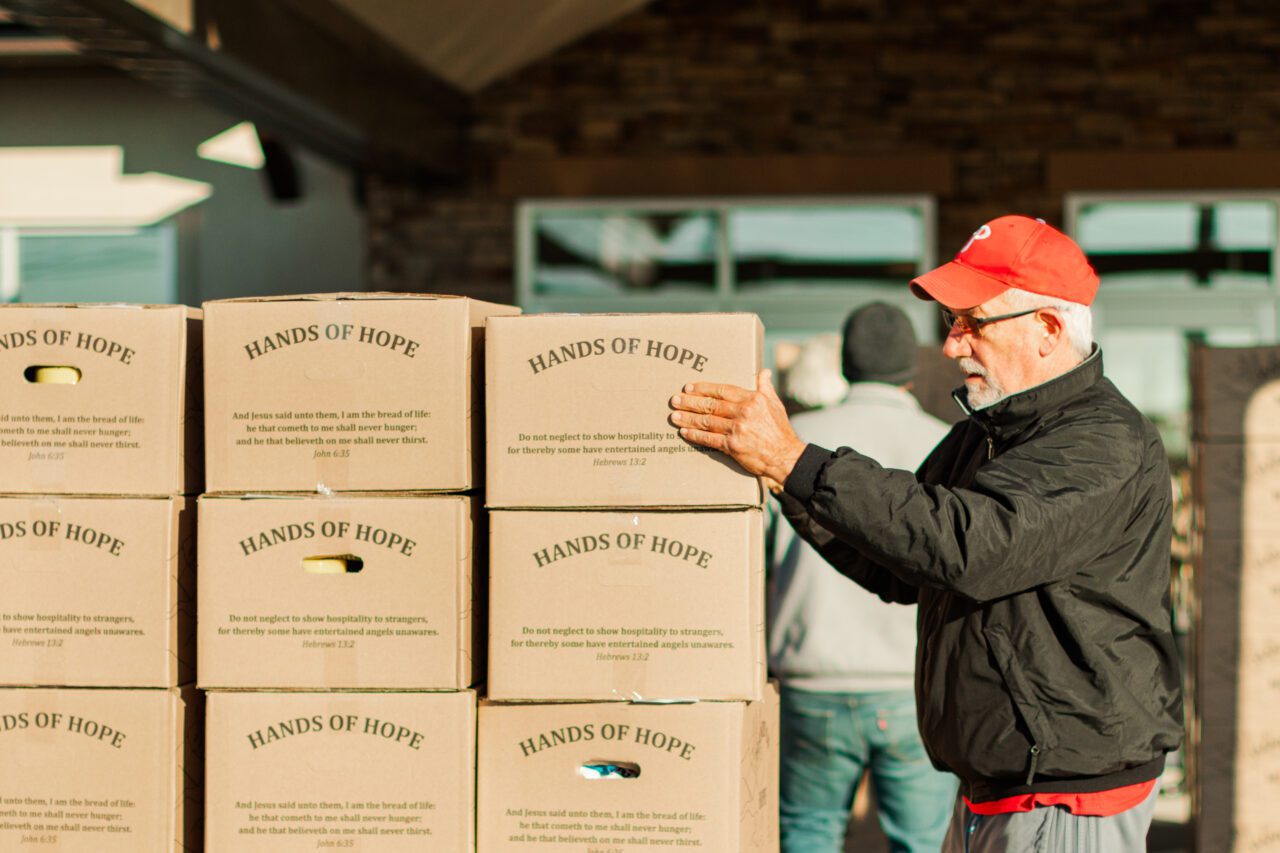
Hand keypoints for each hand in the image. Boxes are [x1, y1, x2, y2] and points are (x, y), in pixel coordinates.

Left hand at [669, 369, 806, 485]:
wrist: (784, 456)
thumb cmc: (780, 430)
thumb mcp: (775, 404)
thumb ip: (765, 387)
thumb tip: (763, 372)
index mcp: (752, 399)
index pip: (722, 390)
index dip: (703, 388)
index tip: (689, 387)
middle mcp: (743, 412)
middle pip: (711, 405)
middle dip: (690, 402)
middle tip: (675, 400)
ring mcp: (737, 429)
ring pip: (707, 421)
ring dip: (688, 418)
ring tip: (674, 416)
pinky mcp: (733, 446)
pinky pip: (709, 438)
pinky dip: (695, 435)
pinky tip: (684, 432)